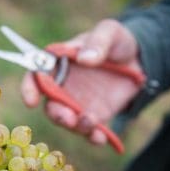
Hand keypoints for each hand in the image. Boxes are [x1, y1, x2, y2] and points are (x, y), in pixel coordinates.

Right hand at [21, 19, 142, 144]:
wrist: (140, 61)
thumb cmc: (117, 42)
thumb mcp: (110, 32)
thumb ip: (98, 42)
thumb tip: (84, 58)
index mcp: (58, 63)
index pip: (36, 76)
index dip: (29, 89)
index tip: (31, 101)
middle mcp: (63, 87)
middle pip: (50, 105)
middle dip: (57, 114)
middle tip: (69, 118)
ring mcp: (77, 104)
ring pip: (68, 122)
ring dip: (76, 126)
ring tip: (91, 123)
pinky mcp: (94, 116)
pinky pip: (89, 131)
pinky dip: (93, 137)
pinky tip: (101, 137)